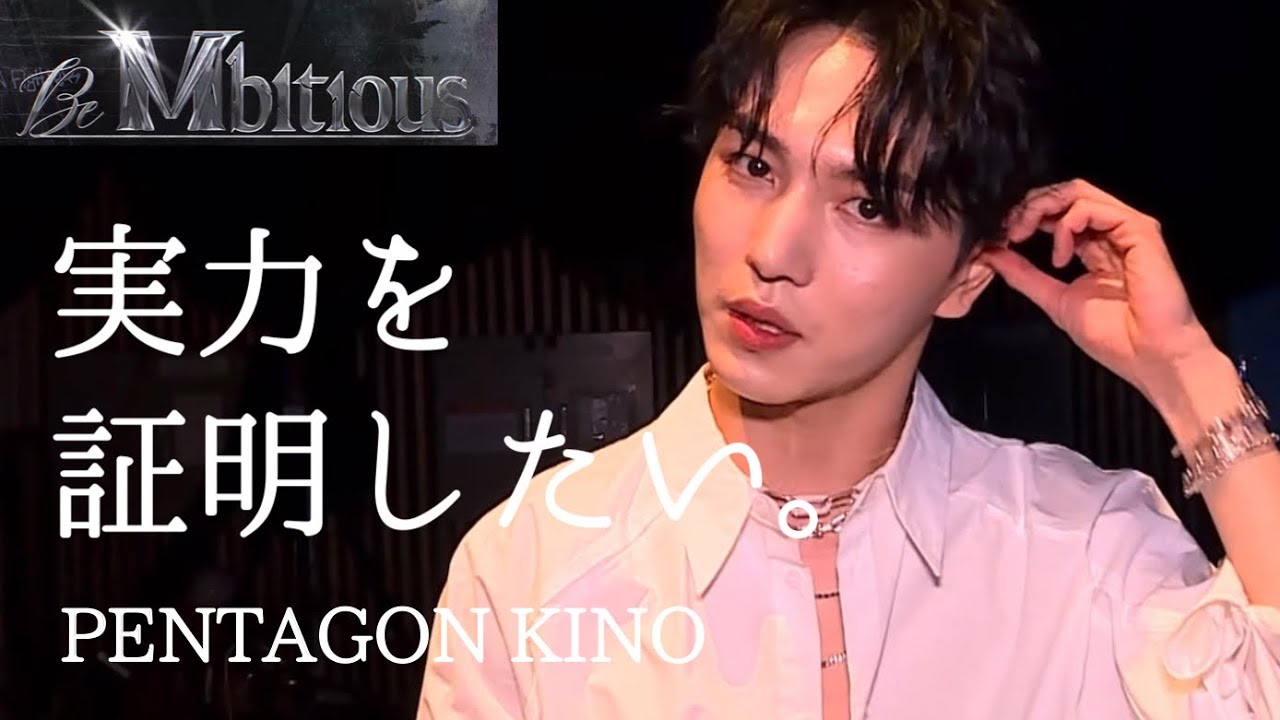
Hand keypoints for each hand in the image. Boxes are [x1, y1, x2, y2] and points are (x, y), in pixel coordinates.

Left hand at [981, 179, 1221, 406]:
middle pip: (1066, 193)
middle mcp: (1111, 233)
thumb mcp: (1053, 299)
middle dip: (1030, 205)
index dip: (1027, 215)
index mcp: (1094, 246)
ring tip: (1023, 235)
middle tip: (1009, 229)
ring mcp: (1127, 229)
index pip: (1058, 212)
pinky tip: (1060, 256)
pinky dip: (1066, 225)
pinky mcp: (1140, 231)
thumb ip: (1023, 275)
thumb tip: (992, 254)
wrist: (1149, 356)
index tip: (1001, 233)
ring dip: (1041, 208)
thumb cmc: (1113, 336)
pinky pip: (1094, 208)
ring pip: (1078, 192)